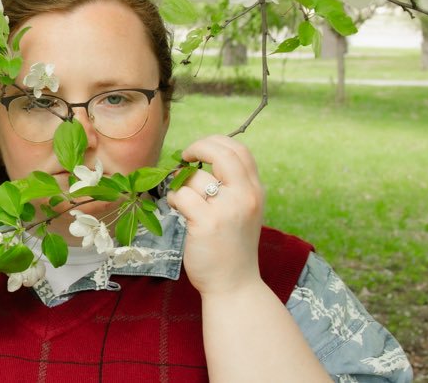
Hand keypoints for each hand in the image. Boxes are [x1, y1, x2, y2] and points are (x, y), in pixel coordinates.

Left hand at [167, 134, 266, 295]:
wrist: (234, 284)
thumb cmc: (232, 247)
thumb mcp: (243, 211)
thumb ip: (232, 187)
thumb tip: (200, 160)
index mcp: (255, 191)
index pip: (239, 150)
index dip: (215, 142)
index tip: (197, 152)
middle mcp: (245, 196)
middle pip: (220, 152)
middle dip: (196, 148)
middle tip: (183, 158)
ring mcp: (227, 209)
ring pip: (193, 176)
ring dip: (178, 183)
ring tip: (181, 200)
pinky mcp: (207, 223)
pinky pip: (181, 195)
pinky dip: (173, 199)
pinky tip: (177, 210)